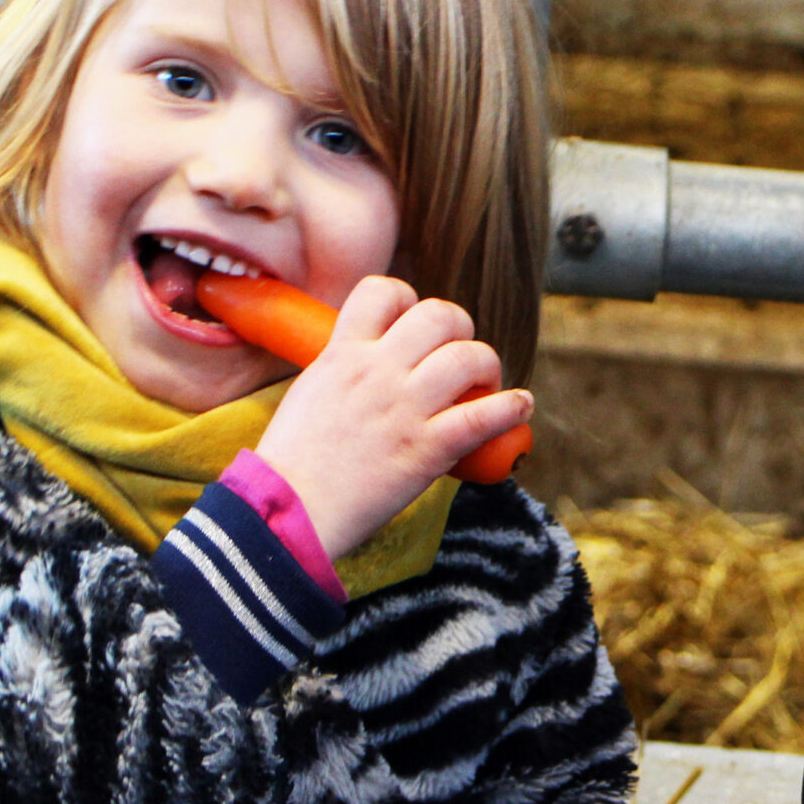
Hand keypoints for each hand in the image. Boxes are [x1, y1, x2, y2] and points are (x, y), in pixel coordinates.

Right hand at [255, 277, 535, 559]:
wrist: (285, 511)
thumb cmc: (292, 463)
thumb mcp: (309, 393)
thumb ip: (345, 372)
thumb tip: (373, 368)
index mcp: (342, 354)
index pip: (384, 291)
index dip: (409, 301)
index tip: (415, 327)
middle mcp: (377, 372)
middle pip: (440, 315)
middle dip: (460, 329)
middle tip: (459, 358)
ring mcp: (404, 409)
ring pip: (469, 358)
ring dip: (487, 367)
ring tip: (485, 386)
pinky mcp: (427, 450)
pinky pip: (485, 416)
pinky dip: (512, 408)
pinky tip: (519, 407)